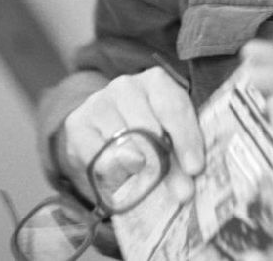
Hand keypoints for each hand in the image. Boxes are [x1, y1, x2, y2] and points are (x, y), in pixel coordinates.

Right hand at [58, 67, 203, 203]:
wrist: (99, 130)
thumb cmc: (144, 131)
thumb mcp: (168, 135)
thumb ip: (178, 154)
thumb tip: (184, 188)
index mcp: (156, 81)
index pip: (174, 108)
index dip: (187, 139)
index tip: (195, 168)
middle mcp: (126, 85)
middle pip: (148, 127)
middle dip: (165, 163)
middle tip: (179, 191)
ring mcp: (99, 102)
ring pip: (122, 143)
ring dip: (138, 171)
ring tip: (147, 185)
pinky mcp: (77, 125)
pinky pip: (98, 158)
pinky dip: (113, 175)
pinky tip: (122, 180)